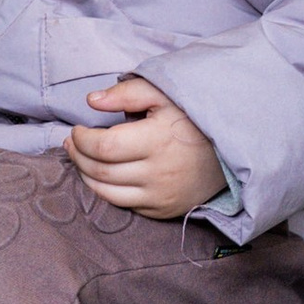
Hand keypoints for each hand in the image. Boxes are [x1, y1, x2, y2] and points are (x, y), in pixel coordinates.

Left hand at [66, 76, 226, 216]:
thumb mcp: (164, 94)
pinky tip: (103, 176)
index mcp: (158, 140)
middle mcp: (158, 173)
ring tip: (81, 160)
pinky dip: (107, 191)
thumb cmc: (193, 118)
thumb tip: (91, 101)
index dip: (82, 139)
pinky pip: (125, 205)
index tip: (77, 130)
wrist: (231, 151)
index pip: (103, 146)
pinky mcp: (163, 211)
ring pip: (107, 193)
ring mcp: (161, 195)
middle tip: (72, 144)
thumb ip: (127, 93)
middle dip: (78, 156)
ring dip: (86, 176)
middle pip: (100, 171)